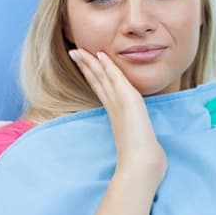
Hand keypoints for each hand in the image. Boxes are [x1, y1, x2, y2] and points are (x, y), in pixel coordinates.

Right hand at [68, 48, 166, 180]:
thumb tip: (139, 136)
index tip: (84, 64)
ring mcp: (119, 102)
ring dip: (90, 62)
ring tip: (78, 50)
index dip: (92, 75)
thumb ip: (134, 133)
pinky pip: (115, 78)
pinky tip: (100, 55)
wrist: (141, 165)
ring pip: (101, 77)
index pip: (101, 89)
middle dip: (86, 66)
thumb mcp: (136, 138)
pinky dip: (107, 66)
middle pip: (96, 80)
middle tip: (74, 53)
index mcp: (115, 113)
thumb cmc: (140, 157)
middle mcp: (113, 105)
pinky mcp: (128, 99)